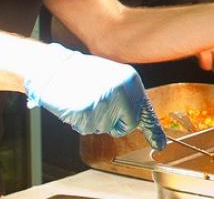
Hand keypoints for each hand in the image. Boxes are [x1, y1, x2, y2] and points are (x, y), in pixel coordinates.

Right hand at [23, 43, 166, 149]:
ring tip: (83, 99)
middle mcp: (122, 91)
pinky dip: (79, 121)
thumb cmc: (81, 74)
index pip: (145, 111)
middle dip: (115, 125)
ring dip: (93, 120)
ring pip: (104, 128)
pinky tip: (74, 104)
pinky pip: (86, 128)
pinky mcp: (87, 111)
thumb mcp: (111, 79)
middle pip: (128, 125)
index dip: (154, 131)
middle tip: (100, 109)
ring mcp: (105, 102)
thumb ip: (125, 97)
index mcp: (130, 81)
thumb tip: (136, 119)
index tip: (160, 146)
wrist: (53, 66)